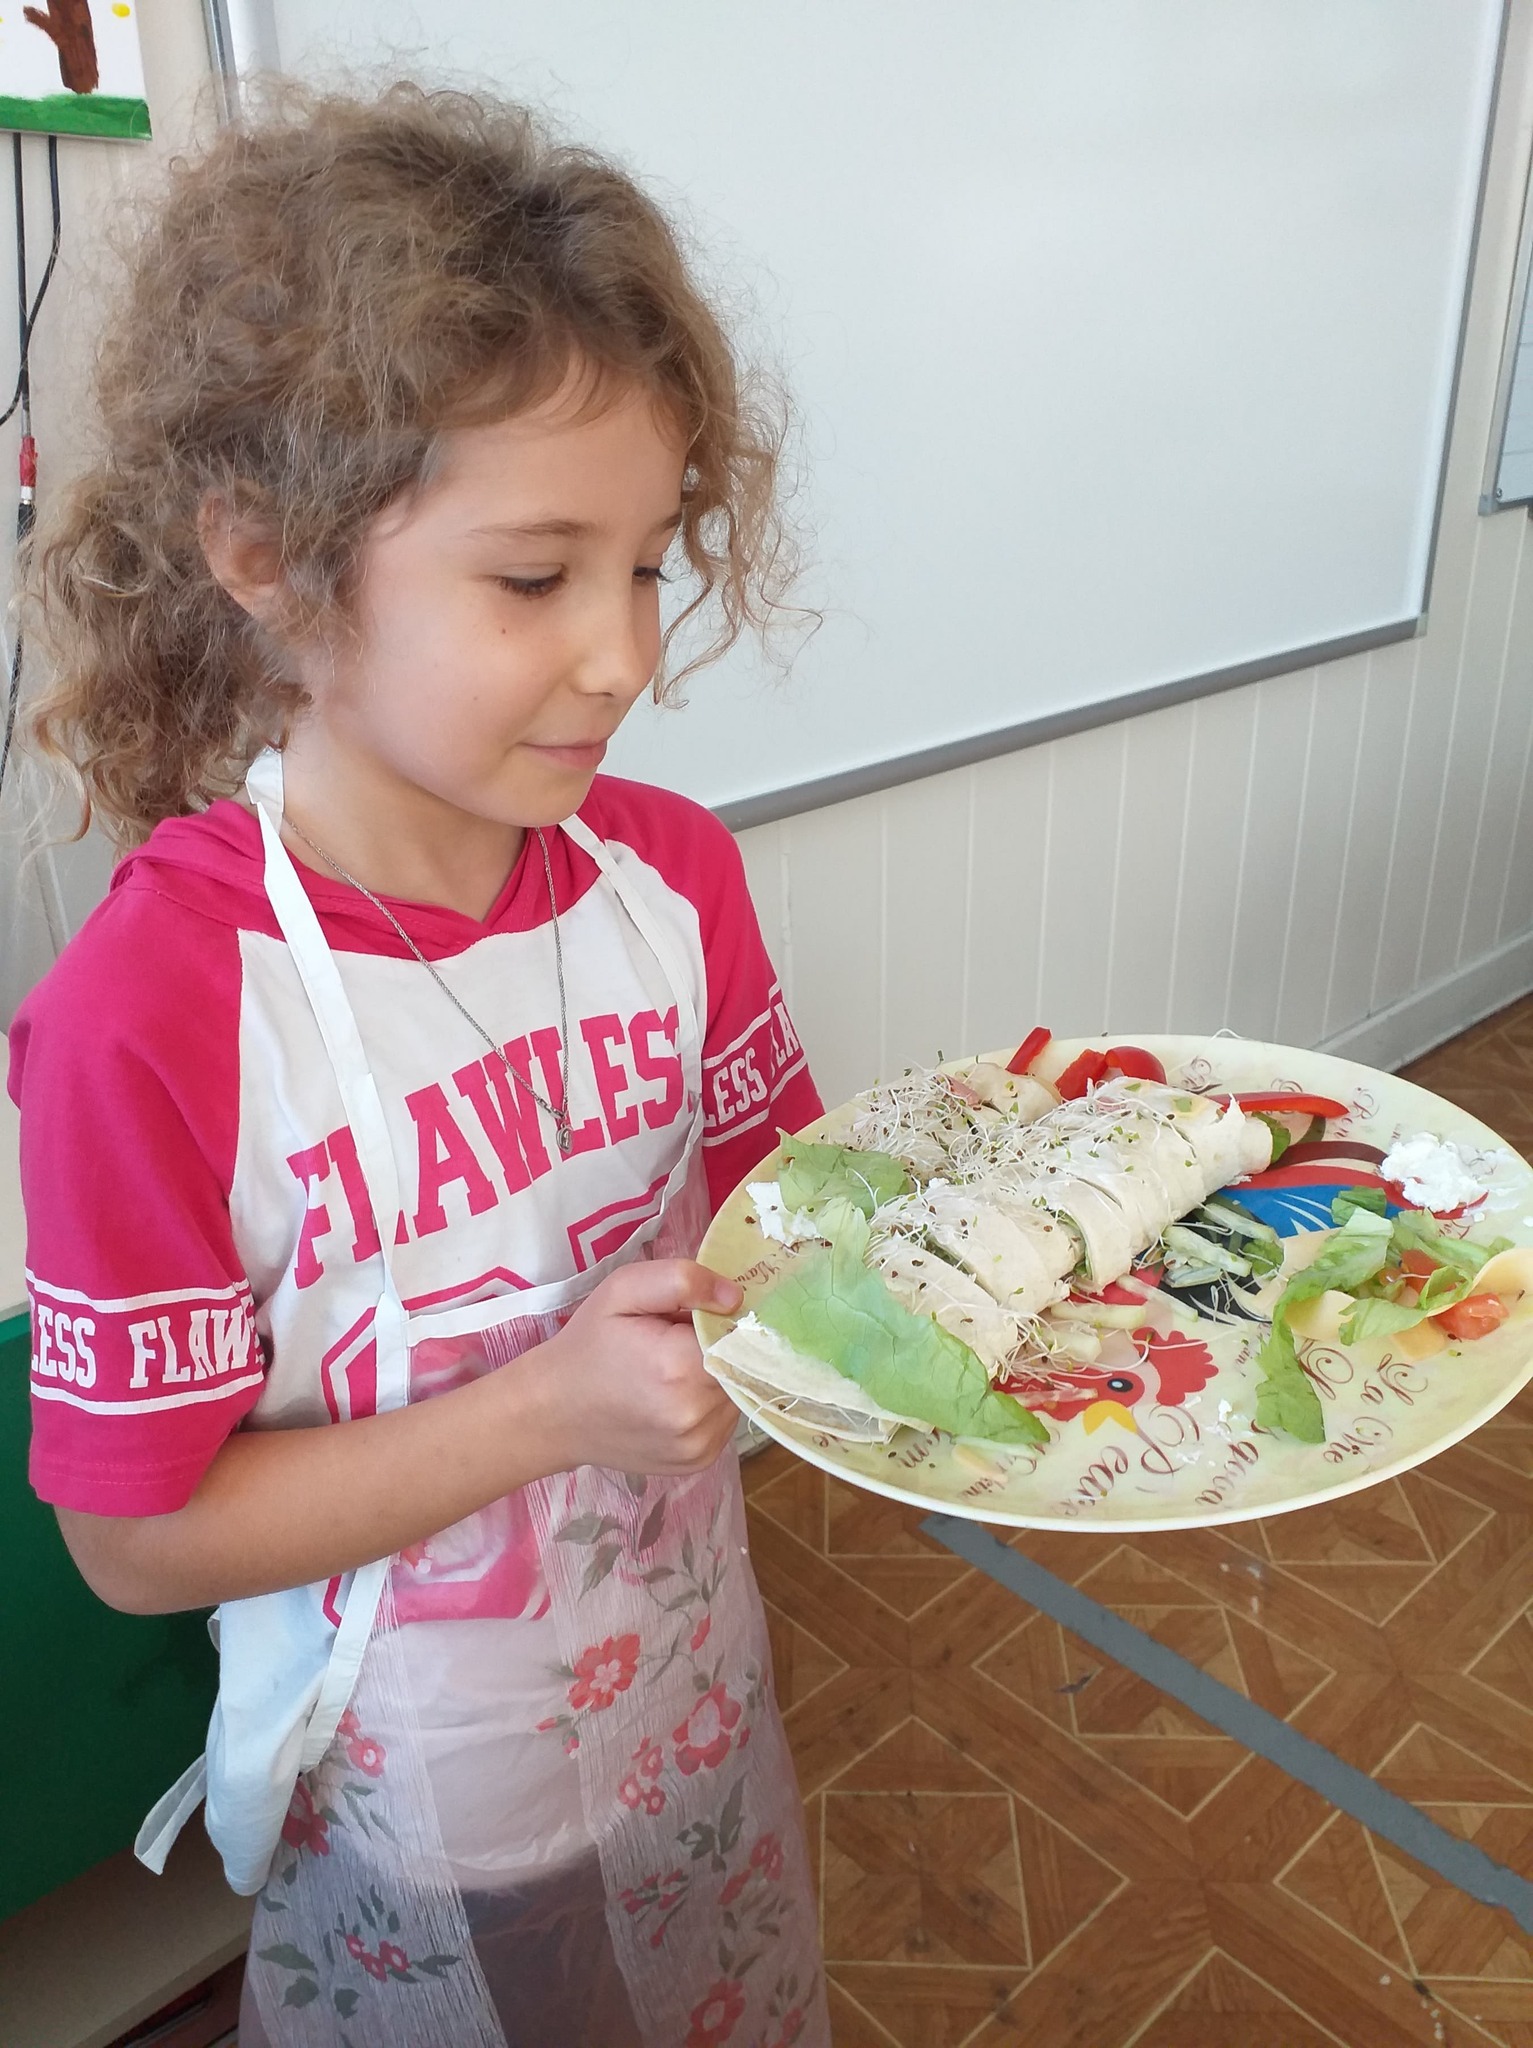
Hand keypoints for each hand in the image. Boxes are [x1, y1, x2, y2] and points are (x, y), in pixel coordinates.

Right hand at [524, 1259, 744, 1475]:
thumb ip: (682, 1281)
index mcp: (680, 1368)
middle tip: (675, 1341)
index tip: (692, 1315)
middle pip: (740, 1364)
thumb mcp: (623, 1290)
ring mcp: (700, 1445)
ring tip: (671, 1370)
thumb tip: (735, 1297)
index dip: (720, 1318)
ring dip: (717, 1375)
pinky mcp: (700, 1462)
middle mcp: (696, 1415)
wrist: (553, 1413)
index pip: (737, 1332)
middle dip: (718, 1346)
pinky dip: (710, 1402)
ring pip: (737, 1392)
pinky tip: (673, 1396)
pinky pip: (725, 1419)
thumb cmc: (587, 1345)